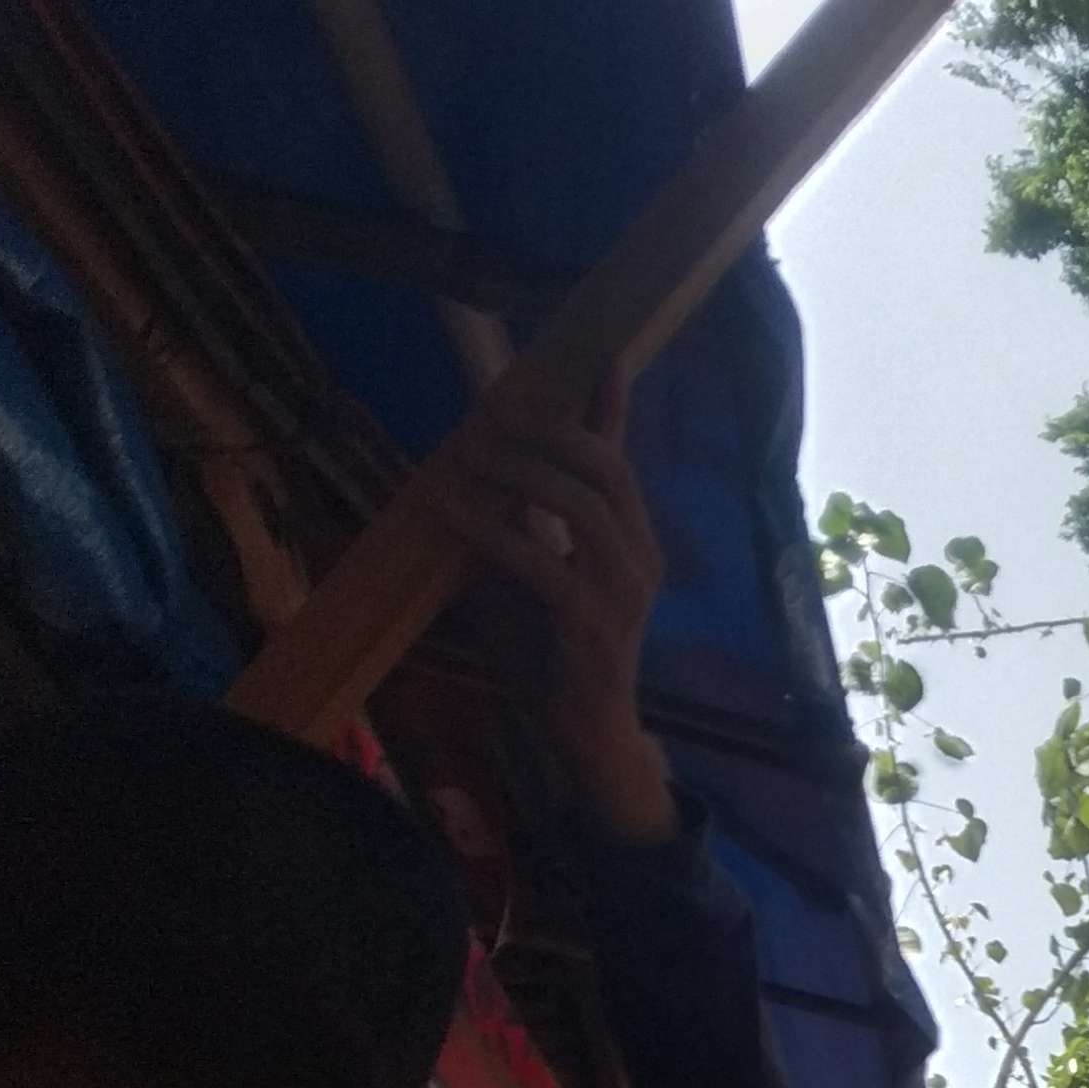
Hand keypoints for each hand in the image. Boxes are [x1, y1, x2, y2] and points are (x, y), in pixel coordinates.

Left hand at [426, 370, 673, 844]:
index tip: (599, 354)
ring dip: (521, 472)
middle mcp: (639, 557)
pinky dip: (490, 529)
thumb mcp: (526, 574)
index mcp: (631, 541)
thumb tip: (471, 468)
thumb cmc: (552, 654)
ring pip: (584, 503)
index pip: (621, 460)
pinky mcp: (593, 623)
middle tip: (491, 418)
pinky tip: (450, 511)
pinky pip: (540, 559)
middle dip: (548, 432)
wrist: (582, 733)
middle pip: (606, 467)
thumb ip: (514, 525)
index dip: (610, 407)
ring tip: (469, 460)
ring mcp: (623, 591)